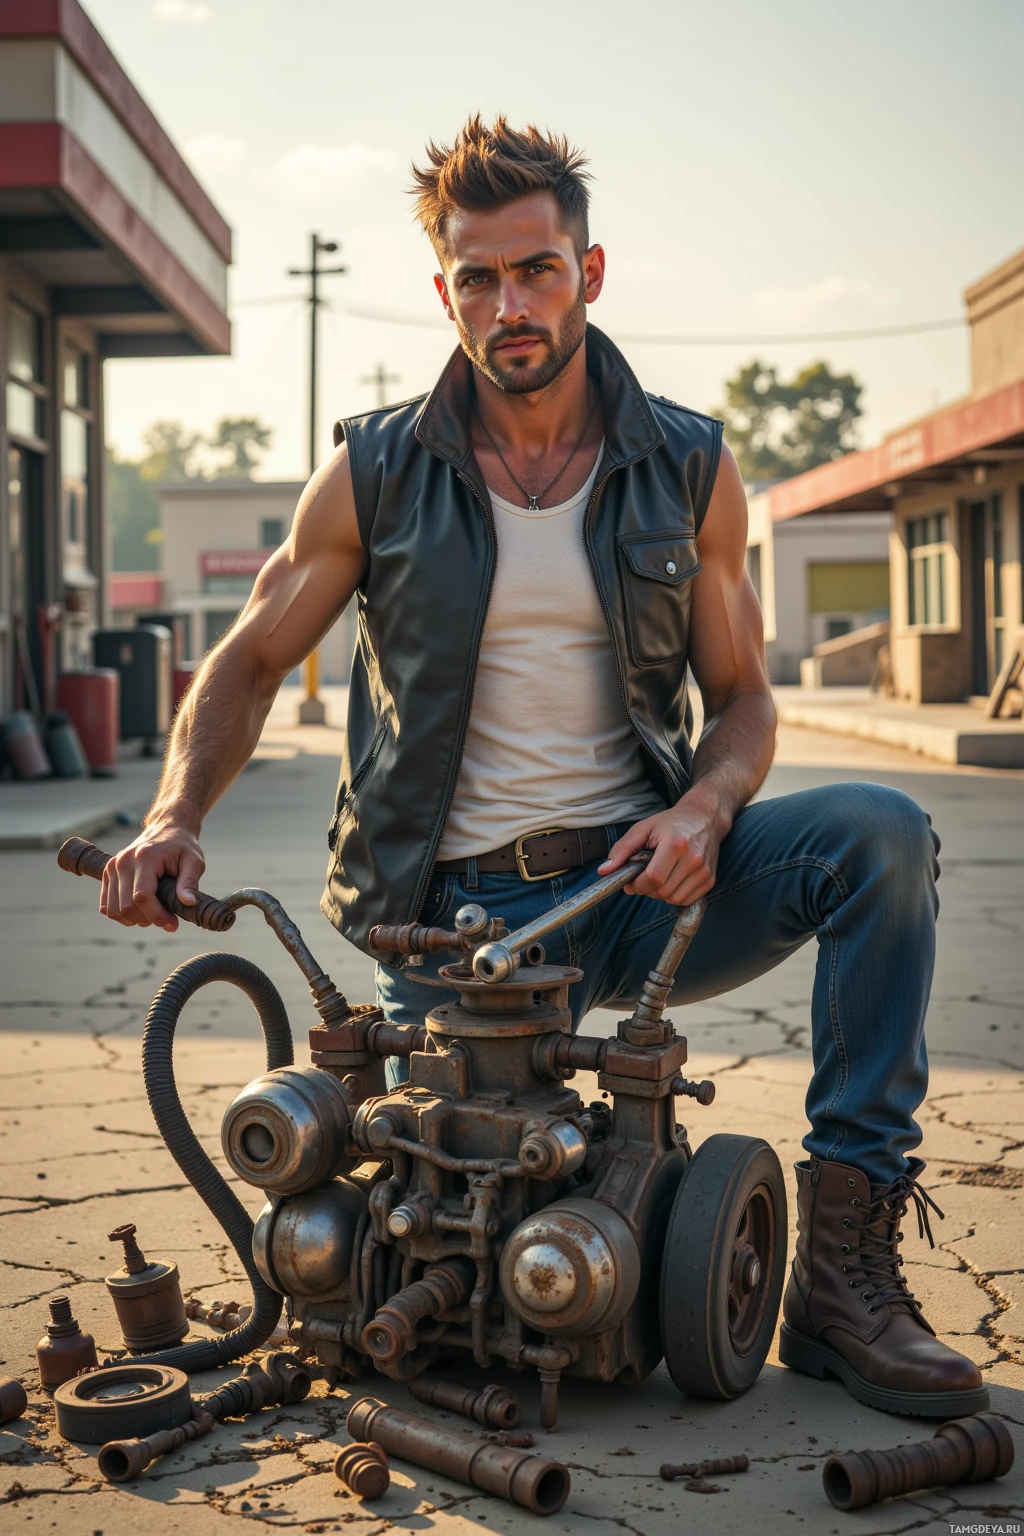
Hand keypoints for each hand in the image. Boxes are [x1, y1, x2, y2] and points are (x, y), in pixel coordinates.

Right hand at [99, 819, 205, 931]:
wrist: (166, 828)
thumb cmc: (182, 845)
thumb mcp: (194, 861)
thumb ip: (190, 882)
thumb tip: (188, 903)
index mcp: (144, 857)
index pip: (142, 897)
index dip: (157, 916)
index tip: (173, 924)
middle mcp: (123, 862)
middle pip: (126, 906)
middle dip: (147, 920)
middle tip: (166, 920)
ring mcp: (112, 867)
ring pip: (114, 909)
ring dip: (133, 920)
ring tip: (153, 915)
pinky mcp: (108, 873)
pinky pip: (106, 905)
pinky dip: (121, 914)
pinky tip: (139, 912)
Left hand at [597, 791, 728, 905]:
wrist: (705, 818)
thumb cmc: (671, 822)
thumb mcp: (643, 828)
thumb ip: (622, 849)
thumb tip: (604, 871)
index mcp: (675, 844)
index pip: (653, 878)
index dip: (637, 885)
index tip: (630, 882)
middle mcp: (693, 859)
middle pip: (662, 891)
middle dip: (646, 889)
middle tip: (642, 878)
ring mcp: (704, 871)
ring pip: (674, 899)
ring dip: (660, 894)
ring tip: (658, 876)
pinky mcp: (710, 880)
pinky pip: (686, 900)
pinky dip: (675, 896)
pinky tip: (671, 880)